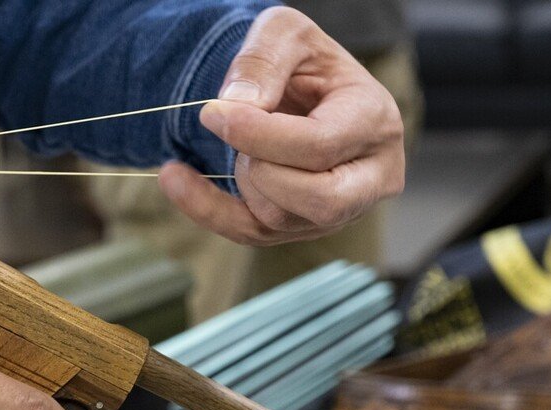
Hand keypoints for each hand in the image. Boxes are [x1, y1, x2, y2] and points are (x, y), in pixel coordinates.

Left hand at [159, 7, 404, 245]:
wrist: (301, 91)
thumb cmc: (303, 63)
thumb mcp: (286, 35)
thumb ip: (264, 60)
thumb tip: (238, 107)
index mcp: (375, 123)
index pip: (319, 147)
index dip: (259, 134)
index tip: (213, 113)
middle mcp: (370, 178)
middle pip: (318, 201)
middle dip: (261, 170)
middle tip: (232, 131)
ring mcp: (339, 211)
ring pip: (280, 220)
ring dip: (242, 181)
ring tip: (238, 143)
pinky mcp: (301, 228)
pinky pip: (250, 234)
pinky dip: (206, 209)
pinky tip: (175, 178)